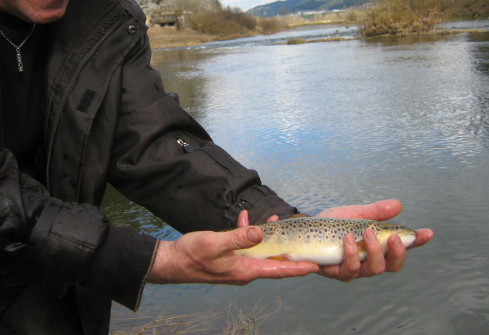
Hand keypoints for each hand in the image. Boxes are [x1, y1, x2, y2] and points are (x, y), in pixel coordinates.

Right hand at [146, 226, 318, 284]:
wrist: (173, 262)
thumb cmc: (192, 255)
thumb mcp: (216, 243)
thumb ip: (239, 238)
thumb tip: (261, 232)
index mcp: (246, 270)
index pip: (278, 269)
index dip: (297, 268)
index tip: (314, 266)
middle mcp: (245, 270)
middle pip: (273, 260)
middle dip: (287, 248)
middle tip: (302, 237)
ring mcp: (237, 264)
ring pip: (260, 250)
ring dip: (268, 236)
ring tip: (276, 218)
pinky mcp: (229, 258)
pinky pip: (245, 245)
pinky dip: (247, 232)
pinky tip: (244, 218)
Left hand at [238, 199, 433, 282]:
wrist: (303, 228)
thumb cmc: (332, 224)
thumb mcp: (355, 214)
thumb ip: (376, 212)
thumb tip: (398, 205)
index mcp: (377, 248)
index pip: (401, 248)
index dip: (416, 243)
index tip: (428, 232)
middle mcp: (368, 262)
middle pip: (391, 266)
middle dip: (395, 252)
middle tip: (390, 236)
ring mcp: (352, 269)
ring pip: (371, 270)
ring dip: (372, 252)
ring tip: (366, 233)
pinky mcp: (334, 271)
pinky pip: (347, 269)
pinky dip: (350, 254)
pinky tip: (348, 240)